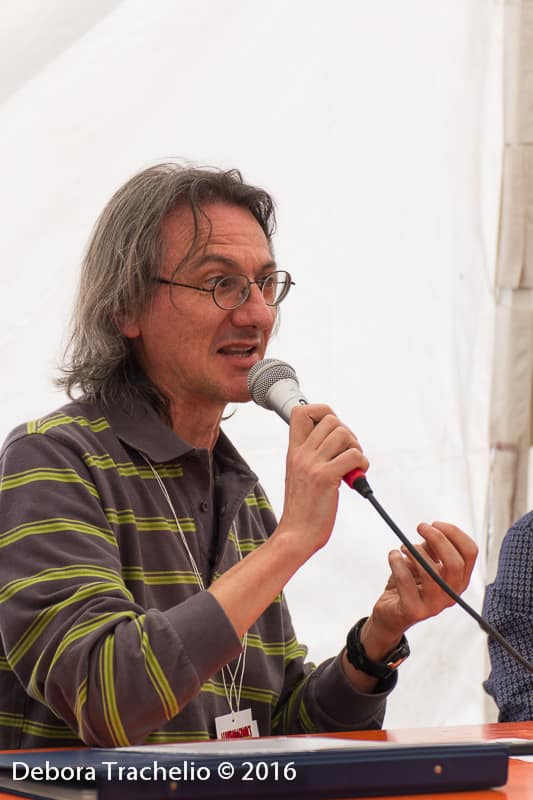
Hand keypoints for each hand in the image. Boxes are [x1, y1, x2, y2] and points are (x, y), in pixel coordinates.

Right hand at [276, 404, 367, 560]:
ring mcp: (312, 465)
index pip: (301, 412)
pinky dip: (362, 464)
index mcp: (293, 451)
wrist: (296, 535)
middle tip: (347, 454)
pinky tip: (356, 477)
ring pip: (343, 433)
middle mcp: (301, 454)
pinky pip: (354, 455)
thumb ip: (312, 456)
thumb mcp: (299, 475)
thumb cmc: (303, 508)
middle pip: (330, 418)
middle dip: (347, 433)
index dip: (322, 412)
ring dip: (356, 448)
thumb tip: (336, 440)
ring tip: (352, 467)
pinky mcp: (326, 478)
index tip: (332, 432)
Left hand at [361, 521, 477, 658]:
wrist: (391, 613)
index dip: (454, 533)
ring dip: (415, 552)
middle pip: (455, 563)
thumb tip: (432, 531)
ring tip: (404, 546)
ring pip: (431, 573)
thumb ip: (432, 549)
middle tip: (421, 527)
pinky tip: (393, 555)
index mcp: (459, 580)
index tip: (436, 523)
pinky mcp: (412, 611)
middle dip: (437, 539)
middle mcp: (451, 594)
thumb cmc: (410, 585)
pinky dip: (397, 563)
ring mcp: (433, 606)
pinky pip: (405, 582)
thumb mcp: (425, 562)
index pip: (470, 553)